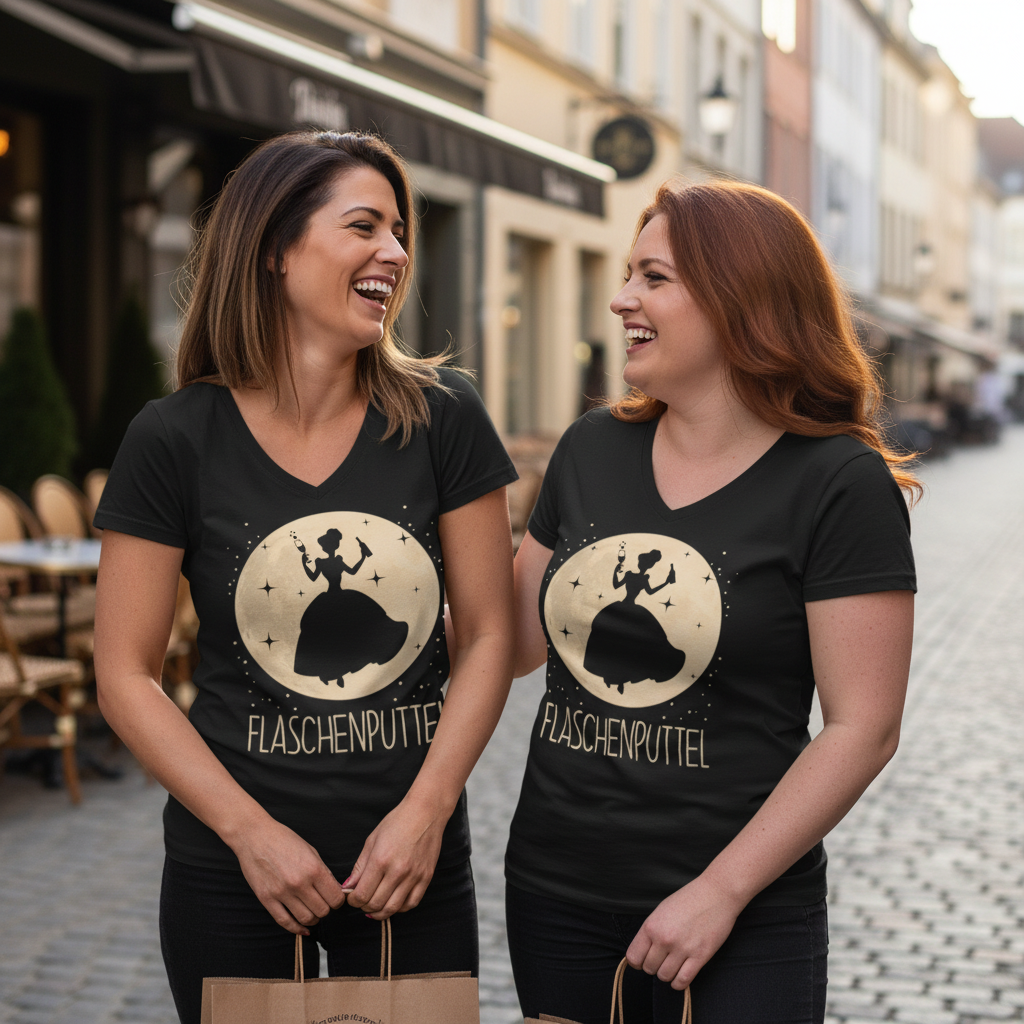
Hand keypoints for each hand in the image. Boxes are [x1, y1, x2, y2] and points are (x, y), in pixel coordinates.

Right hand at [232, 816, 345, 934]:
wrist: (254, 836)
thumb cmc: (284, 840)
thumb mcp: (310, 850)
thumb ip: (323, 872)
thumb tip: (335, 890)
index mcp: (313, 868)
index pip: (335, 898)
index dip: (338, 900)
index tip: (335, 898)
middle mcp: (299, 883)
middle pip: (322, 911)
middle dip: (326, 909)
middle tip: (322, 903)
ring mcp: (281, 893)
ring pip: (306, 919)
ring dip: (313, 919)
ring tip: (312, 912)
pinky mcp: (267, 899)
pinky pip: (284, 922)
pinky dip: (296, 929)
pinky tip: (302, 928)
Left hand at [342, 797, 446, 919]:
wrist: (426, 813)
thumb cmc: (397, 822)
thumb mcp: (372, 840)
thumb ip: (360, 866)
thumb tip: (348, 886)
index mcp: (380, 860)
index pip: (361, 894)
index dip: (353, 901)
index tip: (352, 897)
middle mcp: (398, 871)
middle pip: (375, 904)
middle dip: (364, 906)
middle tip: (362, 901)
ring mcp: (414, 876)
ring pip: (392, 908)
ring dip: (380, 912)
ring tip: (374, 908)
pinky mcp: (426, 878)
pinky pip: (411, 903)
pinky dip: (399, 909)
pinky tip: (392, 903)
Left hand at [626, 876, 743, 989]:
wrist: (716, 893)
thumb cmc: (688, 899)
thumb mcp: (661, 910)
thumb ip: (651, 931)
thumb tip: (644, 952)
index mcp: (651, 926)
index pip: (633, 957)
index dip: (638, 961)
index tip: (644, 960)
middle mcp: (664, 939)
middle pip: (649, 968)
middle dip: (654, 966)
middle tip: (663, 959)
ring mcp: (682, 949)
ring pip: (665, 976)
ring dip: (667, 974)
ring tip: (673, 965)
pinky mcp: (700, 956)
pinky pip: (683, 981)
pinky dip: (679, 983)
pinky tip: (680, 976)